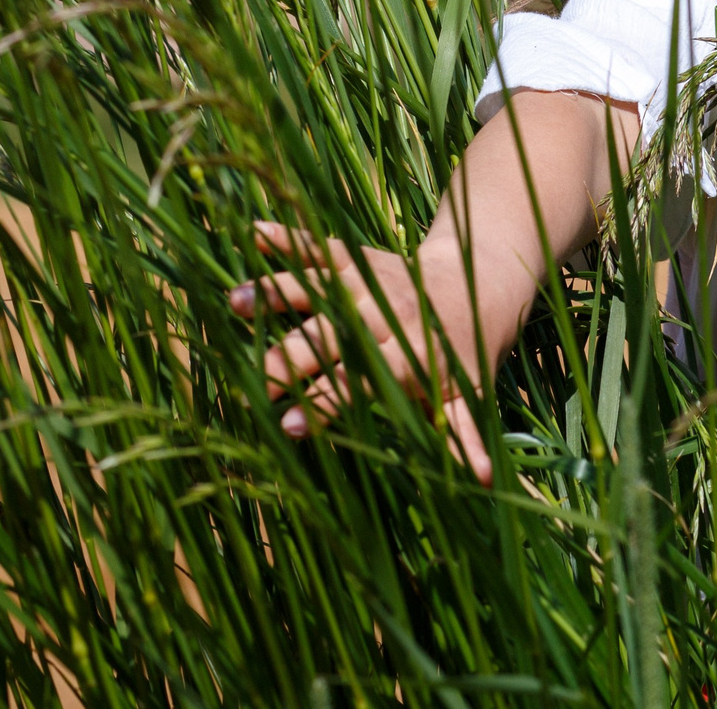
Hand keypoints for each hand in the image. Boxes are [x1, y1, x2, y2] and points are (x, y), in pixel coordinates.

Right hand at [228, 220, 507, 483]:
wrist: (480, 278)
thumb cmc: (466, 350)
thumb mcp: (469, 394)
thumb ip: (463, 435)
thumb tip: (481, 481)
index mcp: (409, 355)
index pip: (361, 381)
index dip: (326, 402)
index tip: (289, 426)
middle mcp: (384, 316)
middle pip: (330, 338)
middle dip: (290, 361)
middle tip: (253, 386)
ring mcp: (369, 283)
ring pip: (318, 288)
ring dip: (277, 293)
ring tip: (234, 303)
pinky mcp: (358, 259)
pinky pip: (321, 248)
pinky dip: (290, 239)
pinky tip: (254, 234)